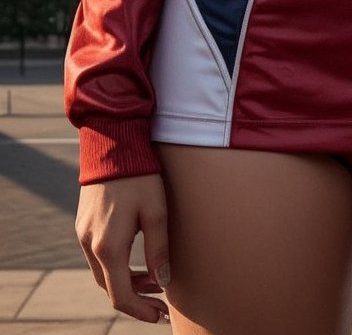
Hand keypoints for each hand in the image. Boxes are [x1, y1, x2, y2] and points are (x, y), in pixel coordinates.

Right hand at [75, 173, 170, 323]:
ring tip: (153, 277)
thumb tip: (163, 282)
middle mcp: (90, 244)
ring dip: (126, 280)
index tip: (160, 315)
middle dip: (136, 297)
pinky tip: (135, 256)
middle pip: (110, 287)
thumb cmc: (139, 175)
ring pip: (102, 272)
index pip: (120, 296)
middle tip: (160, 297)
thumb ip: (158, 250)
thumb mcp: (156, 212)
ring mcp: (83, 234)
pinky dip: (115, 264)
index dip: (140, 311)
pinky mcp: (83, 223)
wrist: (112, 141)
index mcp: (108, 247)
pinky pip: (98, 255)